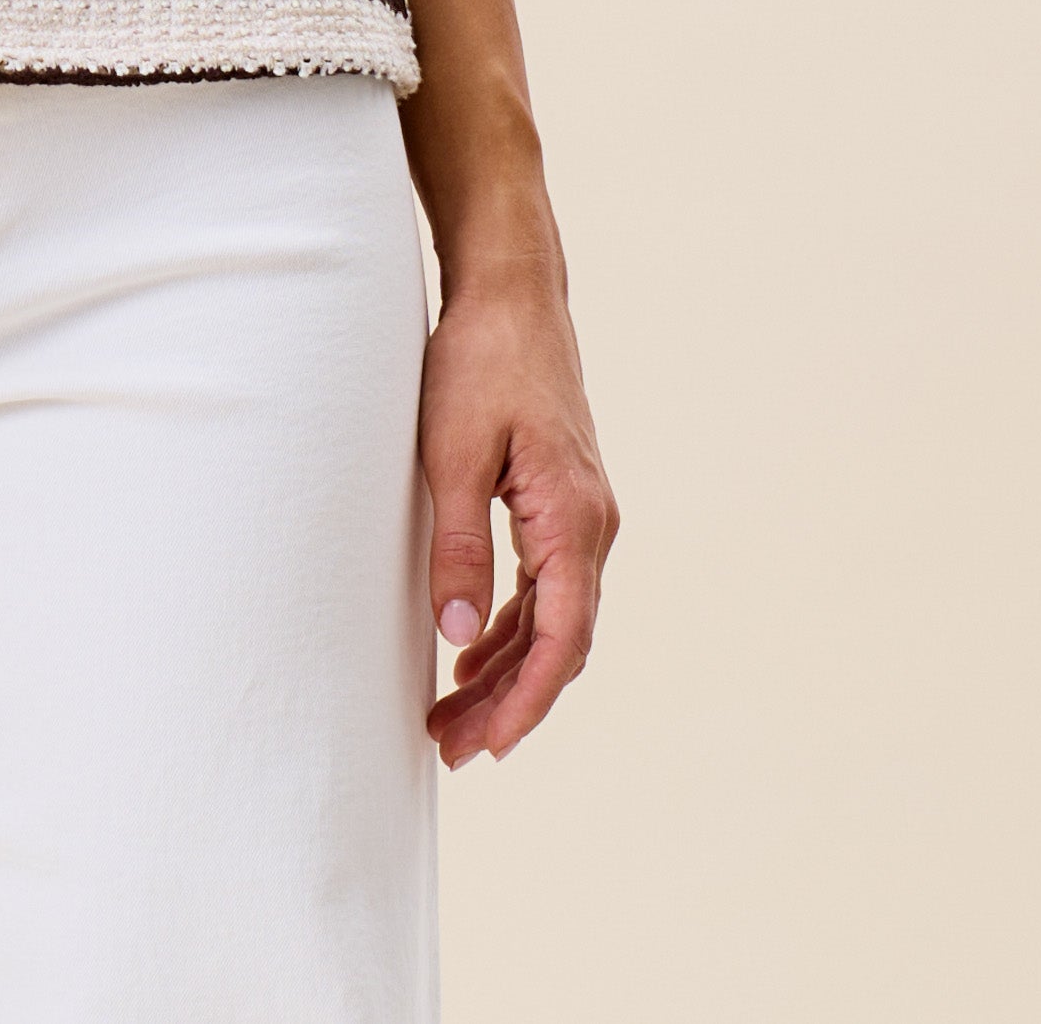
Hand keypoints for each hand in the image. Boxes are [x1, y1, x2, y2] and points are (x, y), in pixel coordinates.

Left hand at [418, 268, 616, 765]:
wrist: (511, 293)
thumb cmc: (480, 361)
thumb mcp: (451, 452)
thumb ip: (458, 546)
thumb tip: (456, 636)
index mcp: (572, 519)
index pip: (561, 638)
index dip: (527, 700)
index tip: (490, 745)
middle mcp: (590, 525)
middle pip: (559, 641)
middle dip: (508, 702)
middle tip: (450, 747)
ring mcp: (579, 514)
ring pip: (552, 619)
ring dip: (505, 669)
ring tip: (450, 716)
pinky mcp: (559, 501)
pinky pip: (544, 586)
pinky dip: (510, 626)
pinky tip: (471, 651)